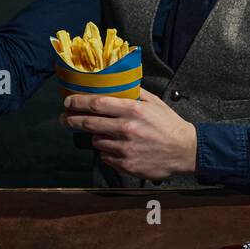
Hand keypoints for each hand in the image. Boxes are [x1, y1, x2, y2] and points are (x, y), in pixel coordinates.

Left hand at [60, 89, 197, 181]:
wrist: (185, 150)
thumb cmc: (169, 125)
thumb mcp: (154, 102)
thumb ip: (134, 93)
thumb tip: (116, 83)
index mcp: (132, 110)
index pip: (96, 104)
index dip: (77, 102)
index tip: (67, 101)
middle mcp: (126, 129)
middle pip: (88, 123)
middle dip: (72, 119)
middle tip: (65, 118)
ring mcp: (125, 149)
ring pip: (96, 141)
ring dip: (96, 136)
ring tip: (104, 134)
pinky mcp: (126, 164)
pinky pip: (105, 156)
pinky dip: (107, 151)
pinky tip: (117, 147)